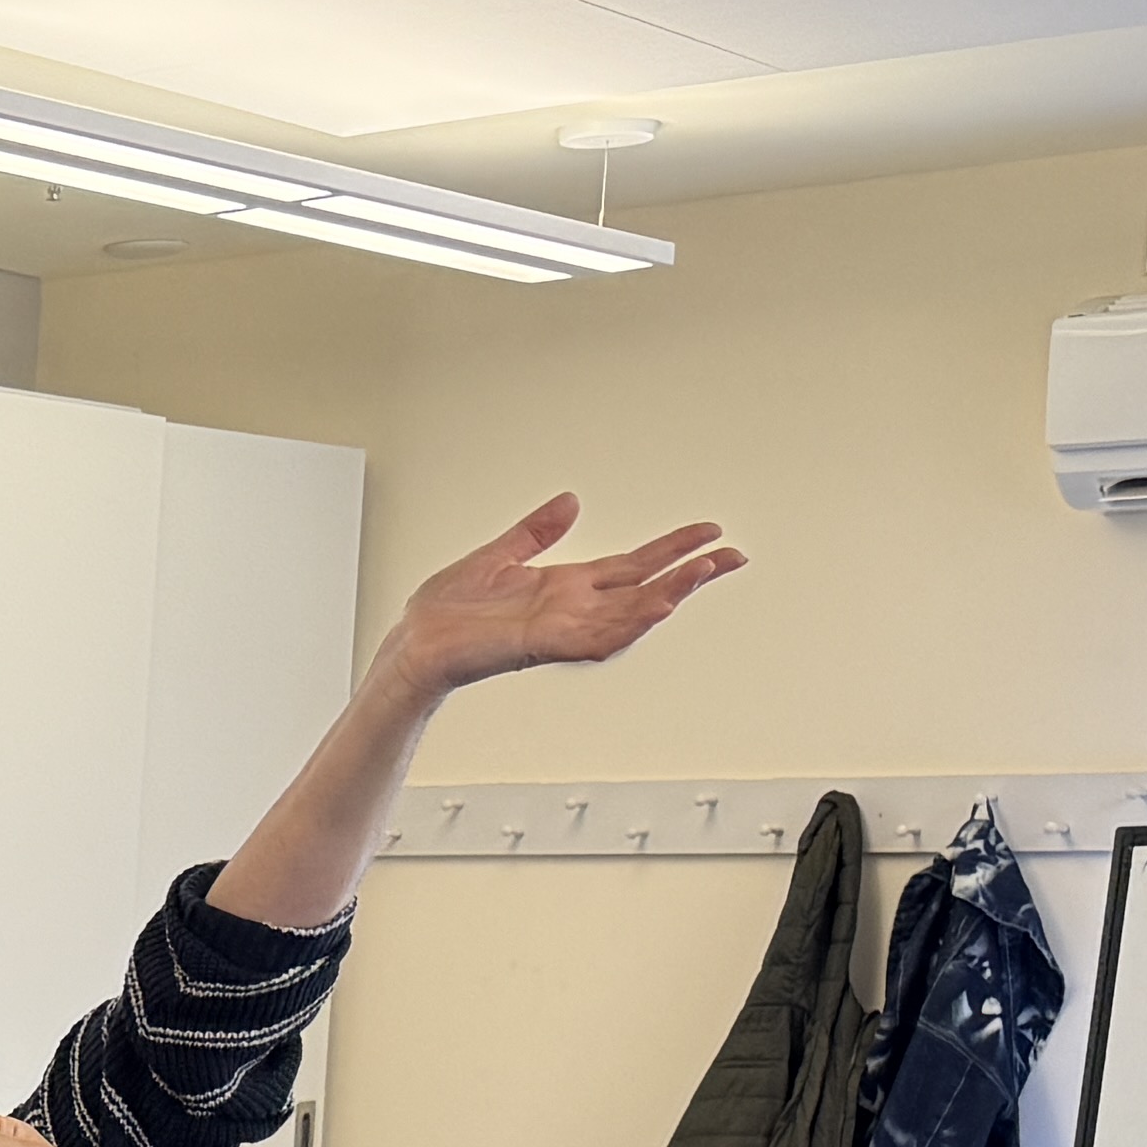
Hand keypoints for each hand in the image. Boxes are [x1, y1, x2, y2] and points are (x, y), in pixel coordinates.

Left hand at [371, 496, 741, 699]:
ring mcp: (559, 629)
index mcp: (565, 588)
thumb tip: (569, 502)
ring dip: (669, 594)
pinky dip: (626, 622)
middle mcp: (570, 610)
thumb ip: (535, 532)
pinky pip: (593, 636)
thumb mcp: (497, 556)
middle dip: (690, 574)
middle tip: (733, 555)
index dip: (672, 550)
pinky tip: (655, 606)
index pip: (632, 566)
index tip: (710, 533)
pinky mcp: (541, 643)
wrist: (412, 644)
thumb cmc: (443, 614)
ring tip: (705, 572)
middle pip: (645, 589)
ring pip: (629, 614)